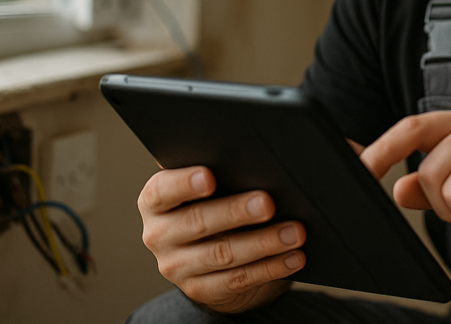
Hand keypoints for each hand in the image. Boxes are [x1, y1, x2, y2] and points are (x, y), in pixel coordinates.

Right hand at [137, 166, 305, 312]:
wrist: (204, 256)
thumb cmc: (210, 204)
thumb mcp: (207, 188)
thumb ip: (219, 173)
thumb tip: (256, 161)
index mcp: (156, 202)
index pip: (162, 191)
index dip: (184, 183)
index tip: (209, 177)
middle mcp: (160, 234)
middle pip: (198, 222)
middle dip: (236, 212)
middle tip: (268, 203)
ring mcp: (177, 266)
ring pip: (223, 253)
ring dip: (263, 242)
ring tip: (294, 232)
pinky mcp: (200, 289)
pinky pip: (239, 279)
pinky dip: (271, 267)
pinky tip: (294, 257)